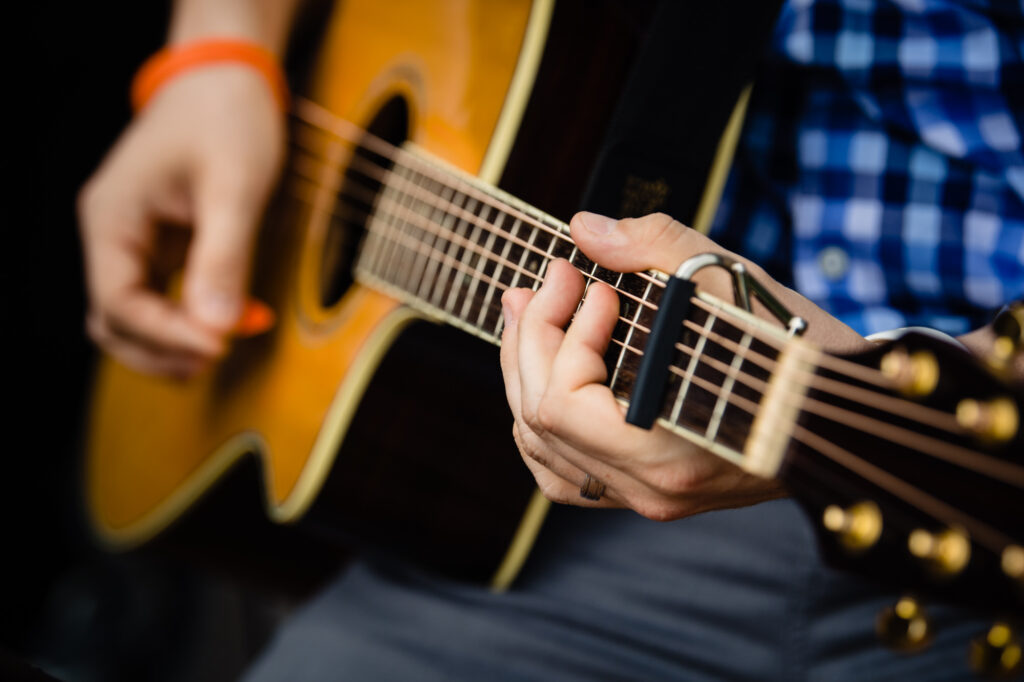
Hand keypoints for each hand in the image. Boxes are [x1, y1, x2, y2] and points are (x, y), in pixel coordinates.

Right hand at [78, 66, 284, 376]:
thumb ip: (224, 256)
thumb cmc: (226, 117)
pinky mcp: (158, 245)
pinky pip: (161, 298)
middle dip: (164, 349)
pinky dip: (190, 319)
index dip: (166, 335)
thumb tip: (218, 327)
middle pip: (114, 323)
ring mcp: (131, 242)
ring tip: (229, 343)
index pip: (118, 302)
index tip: (220, 346)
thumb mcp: (234, 185)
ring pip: (134, 318)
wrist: (226, 79)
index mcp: (111, 218)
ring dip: (175, 342)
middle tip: (224, 353)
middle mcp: (110, 234)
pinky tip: (233, 319)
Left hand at [499, 212, 871, 520]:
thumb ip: (654, 247)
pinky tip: (548, 375)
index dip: (561, 331)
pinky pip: (567, 472)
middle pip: (539, 421)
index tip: (593, 283)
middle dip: (531, 339)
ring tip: (530, 317)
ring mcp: (649, 498)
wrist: (850, 409)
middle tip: (544, 282)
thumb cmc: (802, 351)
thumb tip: (585, 229)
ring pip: (542, 450)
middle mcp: (650, 490)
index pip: (561, 401)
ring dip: (526, 376)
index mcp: (666, 453)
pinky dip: (544, 422)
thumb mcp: (735, 284)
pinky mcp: (652, 491)